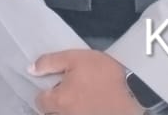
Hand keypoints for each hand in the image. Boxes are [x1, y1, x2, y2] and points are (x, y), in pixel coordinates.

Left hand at [28, 50, 142, 114]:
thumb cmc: (103, 74)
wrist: (136, 91)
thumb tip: (30, 70)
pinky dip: (82, 110)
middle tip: (68, 91)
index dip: (45, 92)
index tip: (54, 85)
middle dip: (55, 104)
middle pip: (52, 113)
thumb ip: (49, 63)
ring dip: (69, 109)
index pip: (39, 102)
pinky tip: (90, 104)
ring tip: (80, 98)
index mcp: (59, 101)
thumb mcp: (74, 58)